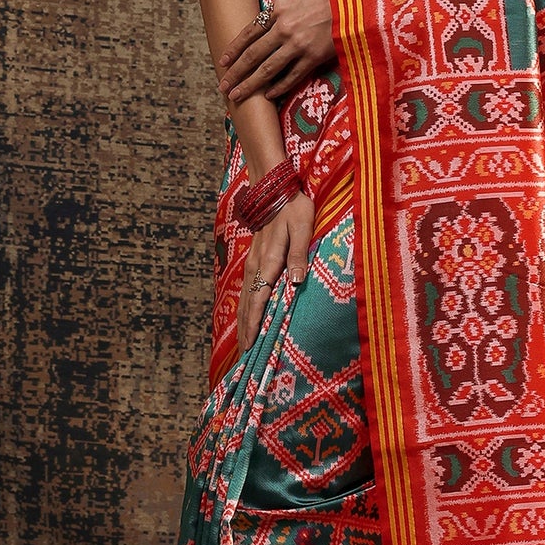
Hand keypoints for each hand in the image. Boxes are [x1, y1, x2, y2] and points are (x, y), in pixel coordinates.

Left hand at [219, 0, 334, 104]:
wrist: (356, 1)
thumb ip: (282, 9)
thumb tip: (268, 21)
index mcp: (278, 9)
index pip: (249, 32)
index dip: (234, 49)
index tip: (222, 61)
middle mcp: (283, 28)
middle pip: (253, 54)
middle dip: (235, 72)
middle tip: (223, 85)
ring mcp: (298, 44)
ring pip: (267, 69)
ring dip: (250, 84)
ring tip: (237, 95)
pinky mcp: (314, 57)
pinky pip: (292, 76)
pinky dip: (279, 87)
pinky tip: (268, 96)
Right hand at [237, 192, 314, 353]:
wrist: (274, 189)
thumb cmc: (293, 209)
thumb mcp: (302, 228)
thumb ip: (298, 255)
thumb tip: (295, 281)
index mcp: (269, 262)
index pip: (260, 300)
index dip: (256, 324)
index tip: (252, 345)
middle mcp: (257, 266)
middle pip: (249, 304)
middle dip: (246, 330)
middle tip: (244, 356)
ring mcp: (253, 263)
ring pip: (245, 298)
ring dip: (243, 321)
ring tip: (242, 343)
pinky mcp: (254, 260)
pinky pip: (247, 289)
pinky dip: (244, 307)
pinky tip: (245, 316)